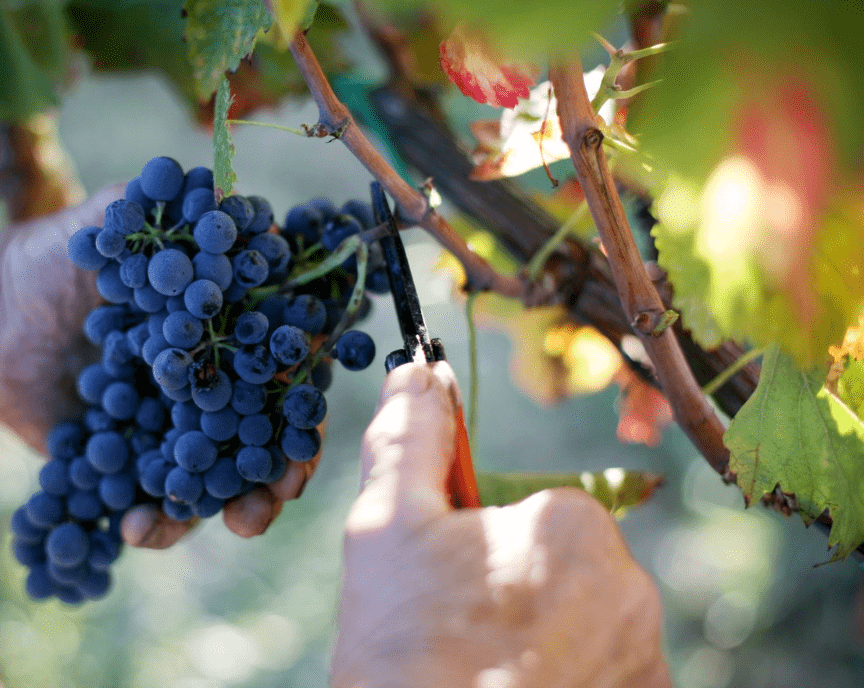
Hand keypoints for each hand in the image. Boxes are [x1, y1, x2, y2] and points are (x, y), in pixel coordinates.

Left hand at [0, 187, 317, 548]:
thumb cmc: (50, 258)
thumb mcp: (112, 217)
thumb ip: (175, 206)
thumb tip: (244, 208)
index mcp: (227, 325)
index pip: (287, 363)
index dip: (306, 394)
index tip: (307, 420)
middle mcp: (214, 382)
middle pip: (271, 433)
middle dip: (286, 467)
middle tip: (279, 493)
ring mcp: (177, 429)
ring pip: (227, 478)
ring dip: (243, 507)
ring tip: (237, 525)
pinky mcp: (135, 466)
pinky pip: (160, 505)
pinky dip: (158, 523)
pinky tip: (136, 528)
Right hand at [332, 362, 670, 687]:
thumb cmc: (403, 646)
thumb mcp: (384, 527)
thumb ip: (408, 437)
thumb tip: (416, 372)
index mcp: (571, 524)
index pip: (532, 511)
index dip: (479, 546)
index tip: (445, 585)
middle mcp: (630, 586)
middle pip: (563, 568)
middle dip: (516, 590)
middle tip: (458, 634)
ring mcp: (645, 658)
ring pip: (585, 623)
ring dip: (545, 639)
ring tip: (481, 672)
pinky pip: (605, 673)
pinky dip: (569, 681)